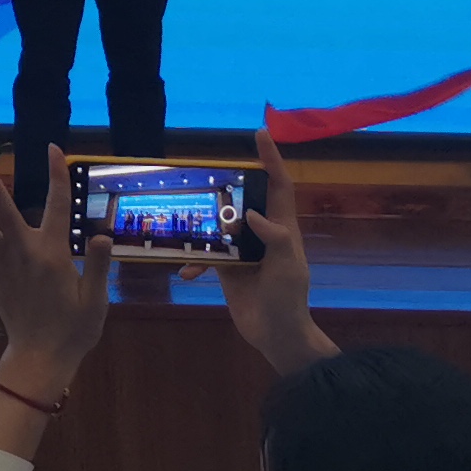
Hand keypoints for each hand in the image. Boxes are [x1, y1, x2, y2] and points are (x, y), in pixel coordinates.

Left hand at [0, 149, 111, 397]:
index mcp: (54, 253)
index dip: (56, 175)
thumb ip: (97, 265)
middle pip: (5, 212)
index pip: (58, 205)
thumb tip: (102, 233)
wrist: (42, 357)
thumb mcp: (96, 299)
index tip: (52, 149)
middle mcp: (24, 253)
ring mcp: (3, 265)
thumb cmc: (75, 329)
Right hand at [205, 134, 334, 372]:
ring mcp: (244, 251)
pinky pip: (206, 254)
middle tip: (202, 175)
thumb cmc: (288, 300)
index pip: (278, 186)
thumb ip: (275, 238)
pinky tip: (186, 273)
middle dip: (224, 186)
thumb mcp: (288, 268)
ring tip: (182, 222)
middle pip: (242, 199)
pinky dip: (194, 261)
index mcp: (282, 230)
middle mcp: (262, 235)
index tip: (260, 134)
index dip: (271, 160)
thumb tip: (250, 212)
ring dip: (201, 225)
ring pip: (219, 225)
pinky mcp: (228, 268)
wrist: (277, 336)